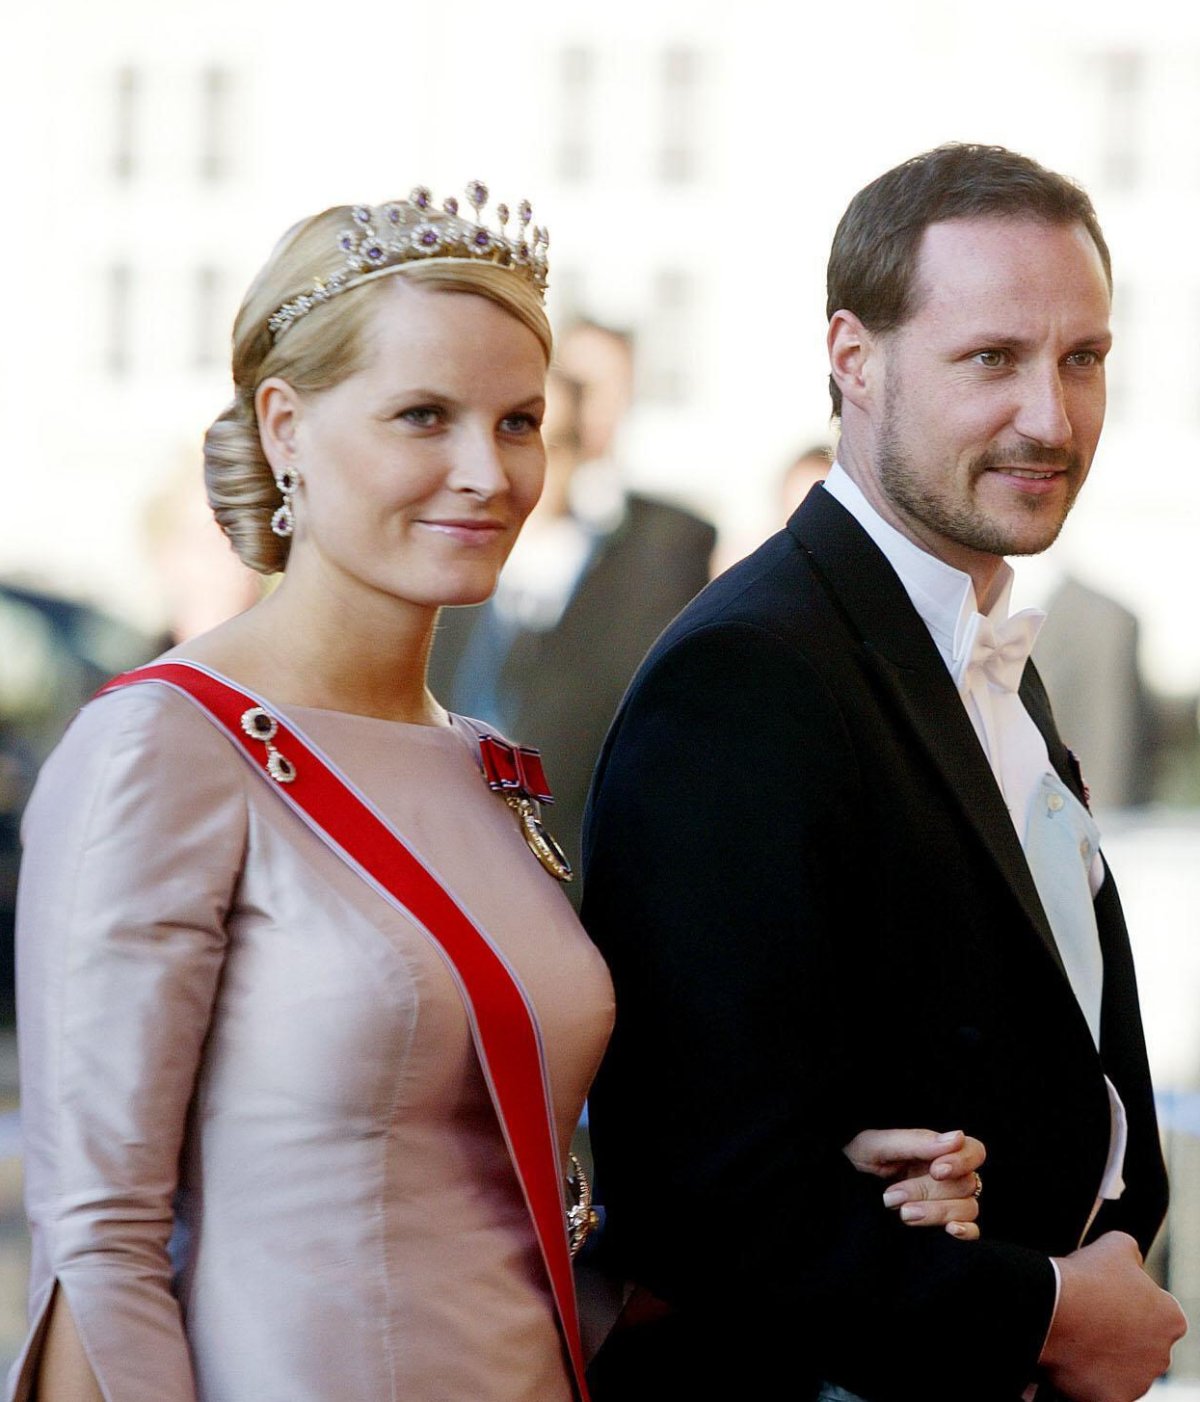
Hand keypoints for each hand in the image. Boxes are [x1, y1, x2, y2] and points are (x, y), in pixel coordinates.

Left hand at [842, 1127, 983, 1238]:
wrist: (838, 1188)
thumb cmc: (857, 1158)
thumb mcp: (877, 1145)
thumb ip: (916, 1141)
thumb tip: (957, 1137)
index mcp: (934, 1150)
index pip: (973, 1151)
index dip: (961, 1161)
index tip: (936, 1170)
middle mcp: (946, 1175)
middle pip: (965, 1184)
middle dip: (928, 1190)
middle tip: (892, 1195)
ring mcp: (946, 1201)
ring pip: (967, 1207)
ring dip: (936, 1212)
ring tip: (902, 1213)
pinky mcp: (942, 1224)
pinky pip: (972, 1230)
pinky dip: (967, 1231)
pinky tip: (950, 1230)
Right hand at [1039, 1231, 1186, 1401]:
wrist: (1053, 1313)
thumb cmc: (1086, 1279)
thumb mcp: (1116, 1244)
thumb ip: (1132, 1253)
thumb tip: (1132, 1260)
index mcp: (1171, 1319)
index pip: (1157, 1313)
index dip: (1129, 1303)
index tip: (1105, 1297)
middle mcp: (1163, 1355)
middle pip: (1140, 1345)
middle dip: (1119, 1335)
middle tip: (1088, 1317)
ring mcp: (1139, 1382)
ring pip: (1122, 1370)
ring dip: (1104, 1357)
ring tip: (1074, 1336)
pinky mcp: (1114, 1400)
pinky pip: (1101, 1390)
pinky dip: (1087, 1379)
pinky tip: (1070, 1358)